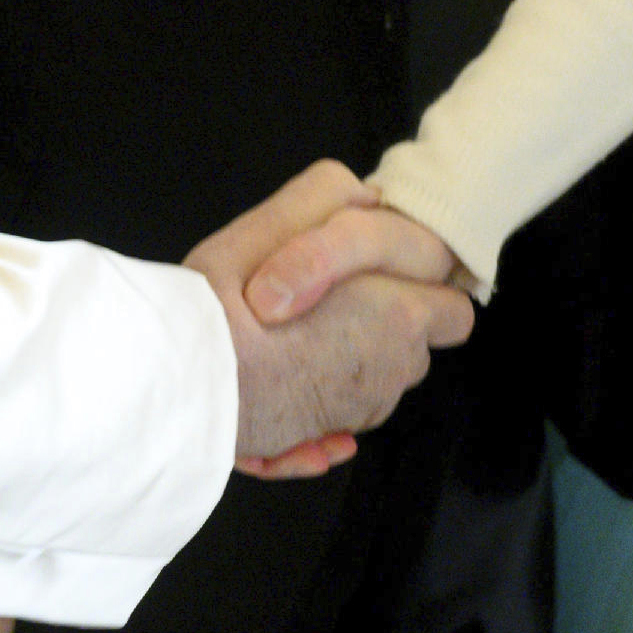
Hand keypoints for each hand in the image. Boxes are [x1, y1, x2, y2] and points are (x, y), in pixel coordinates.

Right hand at [185, 161, 476, 476]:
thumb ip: (328, 194)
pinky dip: (317, 403)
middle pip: (413, 347)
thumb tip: (366, 194)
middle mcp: (390, 373)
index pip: (454, 308)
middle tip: (329, 305)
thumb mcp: (270, 224)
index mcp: (397, 316)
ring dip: (348, 364)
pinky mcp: (320, 438)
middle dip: (384, 327)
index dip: (424, 290)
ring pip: (373, 382)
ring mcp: (358, 411)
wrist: (179, 394)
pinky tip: (278, 381)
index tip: (384, 280)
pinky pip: (337, 418)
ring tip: (291, 341)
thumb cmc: (223, 311)